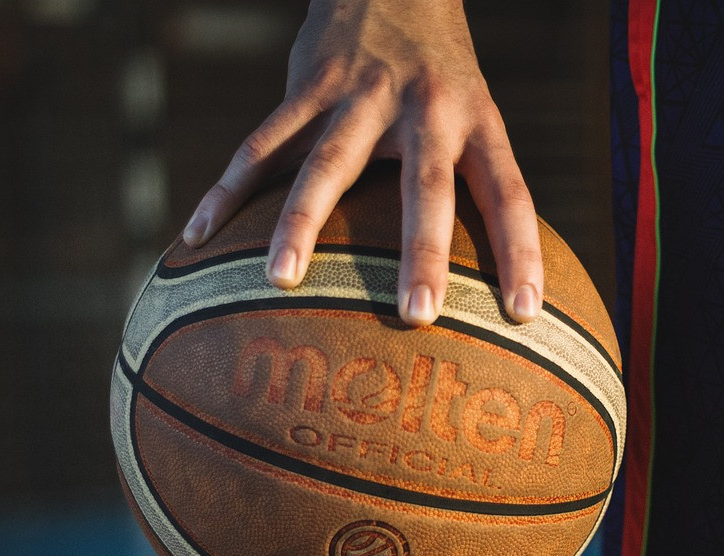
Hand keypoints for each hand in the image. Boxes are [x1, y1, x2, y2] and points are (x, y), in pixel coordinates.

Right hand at [181, 0, 543, 326]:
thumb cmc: (442, 74)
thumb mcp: (477, 112)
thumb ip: (478, 180)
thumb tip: (492, 269)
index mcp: (476, 121)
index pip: (510, 192)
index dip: (520, 251)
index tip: (525, 314)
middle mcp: (425, 108)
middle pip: (426, 186)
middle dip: (423, 251)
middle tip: (418, 314)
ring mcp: (361, 95)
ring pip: (327, 165)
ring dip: (302, 223)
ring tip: (282, 280)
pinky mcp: (307, 86)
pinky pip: (260, 145)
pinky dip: (228, 192)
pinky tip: (199, 238)